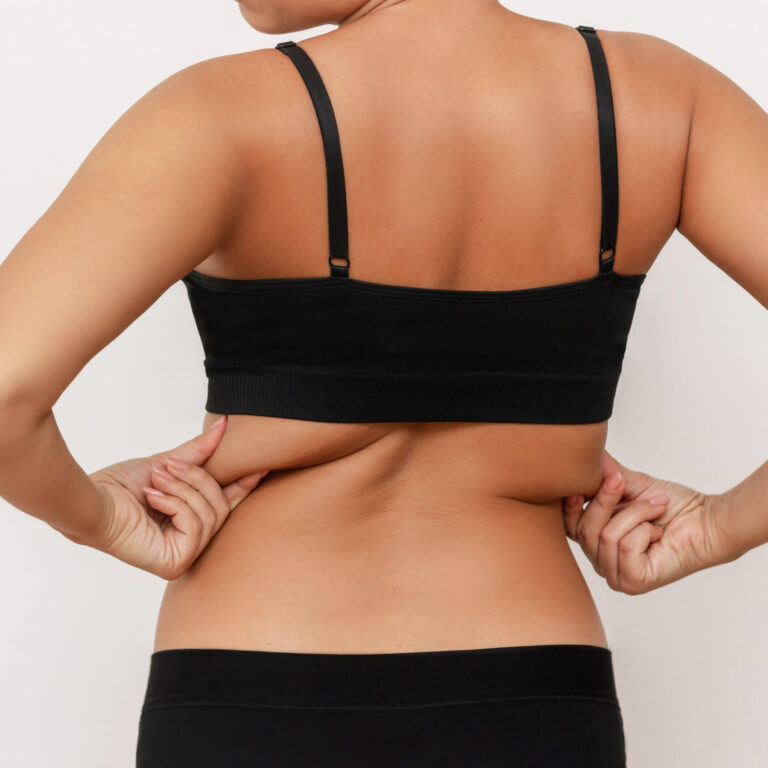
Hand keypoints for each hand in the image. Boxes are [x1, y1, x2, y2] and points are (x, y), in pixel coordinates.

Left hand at [73, 416, 268, 578]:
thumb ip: (199, 452)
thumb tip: (224, 425)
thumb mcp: (168, 464)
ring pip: (211, 514)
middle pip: (222, 506)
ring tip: (156, 482)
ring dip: (183, 490)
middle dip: (197, 480)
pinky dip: (176, 505)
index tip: (260, 468)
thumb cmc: (119, 487)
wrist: (93, 500)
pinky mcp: (175, 564)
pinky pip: (197, 525)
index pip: (224, 505)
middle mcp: (188, 542)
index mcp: (187, 521)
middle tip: (167, 468)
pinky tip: (153, 499)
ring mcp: (183, 556)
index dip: (242, 487)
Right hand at [561, 450, 729, 594]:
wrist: (707, 520)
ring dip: (634, 514)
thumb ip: (603, 472)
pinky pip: (626, 546)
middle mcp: (602, 562)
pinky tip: (659, 534)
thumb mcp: (629, 483)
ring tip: (654, 511)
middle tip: (622, 483)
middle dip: (605, 501)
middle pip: (583, 530)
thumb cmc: (673, 506)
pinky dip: (644, 530)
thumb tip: (587, 451)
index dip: (570, 505)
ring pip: (605, 536)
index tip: (578, 484)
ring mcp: (616, 576)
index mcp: (597, 543)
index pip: (568, 527)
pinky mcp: (633, 582)